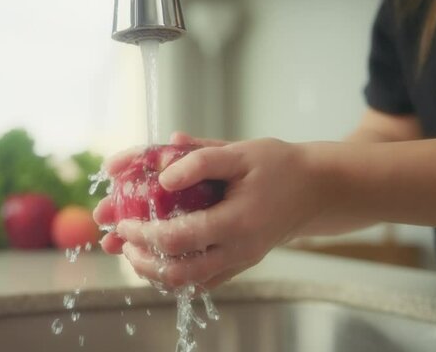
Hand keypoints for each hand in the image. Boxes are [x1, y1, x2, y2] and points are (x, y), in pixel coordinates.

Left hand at [94, 133, 323, 288]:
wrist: (315, 190)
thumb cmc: (279, 166)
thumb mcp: (240, 151)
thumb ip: (201, 159)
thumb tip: (162, 174)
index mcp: (237, 223)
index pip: (179, 239)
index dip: (144, 233)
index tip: (123, 221)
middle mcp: (238, 251)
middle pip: (179, 274)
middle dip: (142, 261)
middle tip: (120, 243)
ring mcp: (240, 262)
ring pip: (189, 284)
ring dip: (155, 272)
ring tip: (131, 251)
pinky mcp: (240, 265)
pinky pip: (203, 282)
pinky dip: (175, 275)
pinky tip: (157, 257)